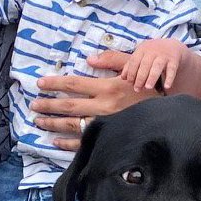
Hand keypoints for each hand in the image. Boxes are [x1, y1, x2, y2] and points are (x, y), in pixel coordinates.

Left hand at [33, 51, 148, 150]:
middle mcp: (104, 107)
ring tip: (38, 120)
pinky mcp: (109, 139)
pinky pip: (83, 143)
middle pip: (68, 106)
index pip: (74, 84)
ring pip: (72, 125)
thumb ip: (113, 60)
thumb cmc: (149, 89)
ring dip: (52, 123)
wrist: (167, 117)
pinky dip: (67, 143)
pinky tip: (55, 140)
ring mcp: (105, 125)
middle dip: (48, 105)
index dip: (55, 83)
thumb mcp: (134, 69)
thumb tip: (89, 57)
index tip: (40, 83)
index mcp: (108, 88)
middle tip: (33, 104)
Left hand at [121, 39, 181, 91]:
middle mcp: (153, 51)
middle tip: (137, 89)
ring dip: (152, 77)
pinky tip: (167, 87)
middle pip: (145, 64)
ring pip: (157, 66)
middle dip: (140, 77)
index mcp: (143, 49)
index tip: (130, 83)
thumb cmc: (153, 54)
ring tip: (148, 87)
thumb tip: (123, 78)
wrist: (172, 46)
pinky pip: (172, 69)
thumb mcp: (142, 55)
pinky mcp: (174, 60)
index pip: (134, 61)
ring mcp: (164, 55)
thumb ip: (131, 65)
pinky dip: (170, 78)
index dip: (131, 72)